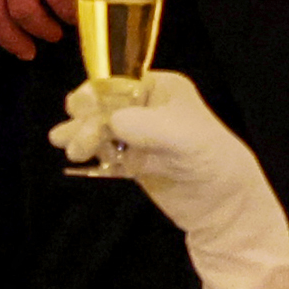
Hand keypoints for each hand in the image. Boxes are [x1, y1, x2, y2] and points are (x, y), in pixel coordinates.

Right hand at [52, 67, 247, 203]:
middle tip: (71, 140)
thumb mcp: (182, 136)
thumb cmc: (209, 159)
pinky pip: (105, 149)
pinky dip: (90, 151)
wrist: (223, 205)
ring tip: (65, 146)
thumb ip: (144, 125)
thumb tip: (107, 121)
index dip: (95, 93)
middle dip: (85, 118)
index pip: (118, 82)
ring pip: (100, 127)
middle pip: (103, 104)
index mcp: (161, 88)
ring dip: (81, 134)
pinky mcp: (133, 159)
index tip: (77, 109)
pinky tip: (77, 156)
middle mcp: (147, 106)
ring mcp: (138, 134)